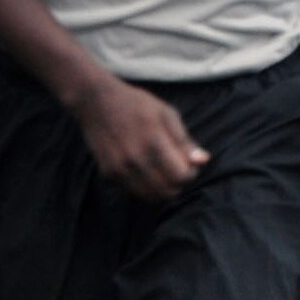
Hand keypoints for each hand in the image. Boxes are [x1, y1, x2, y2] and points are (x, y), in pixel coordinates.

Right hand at [71, 75, 209, 200]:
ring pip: (151, 197)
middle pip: (168, 191)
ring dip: (162, 189)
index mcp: (154, 141)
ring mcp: (120, 169)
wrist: (96, 102)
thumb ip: (185, 141)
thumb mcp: (167, 114)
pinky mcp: (109, 174)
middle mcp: (135, 159)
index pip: (182, 176)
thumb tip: (203, 161)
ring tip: (162, 171)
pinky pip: (134, 192)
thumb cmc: (137, 105)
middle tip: (177, 169)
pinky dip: (145, 187)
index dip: (191, 173)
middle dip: (178, 184)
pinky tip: (145, 170)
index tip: (189, 163)